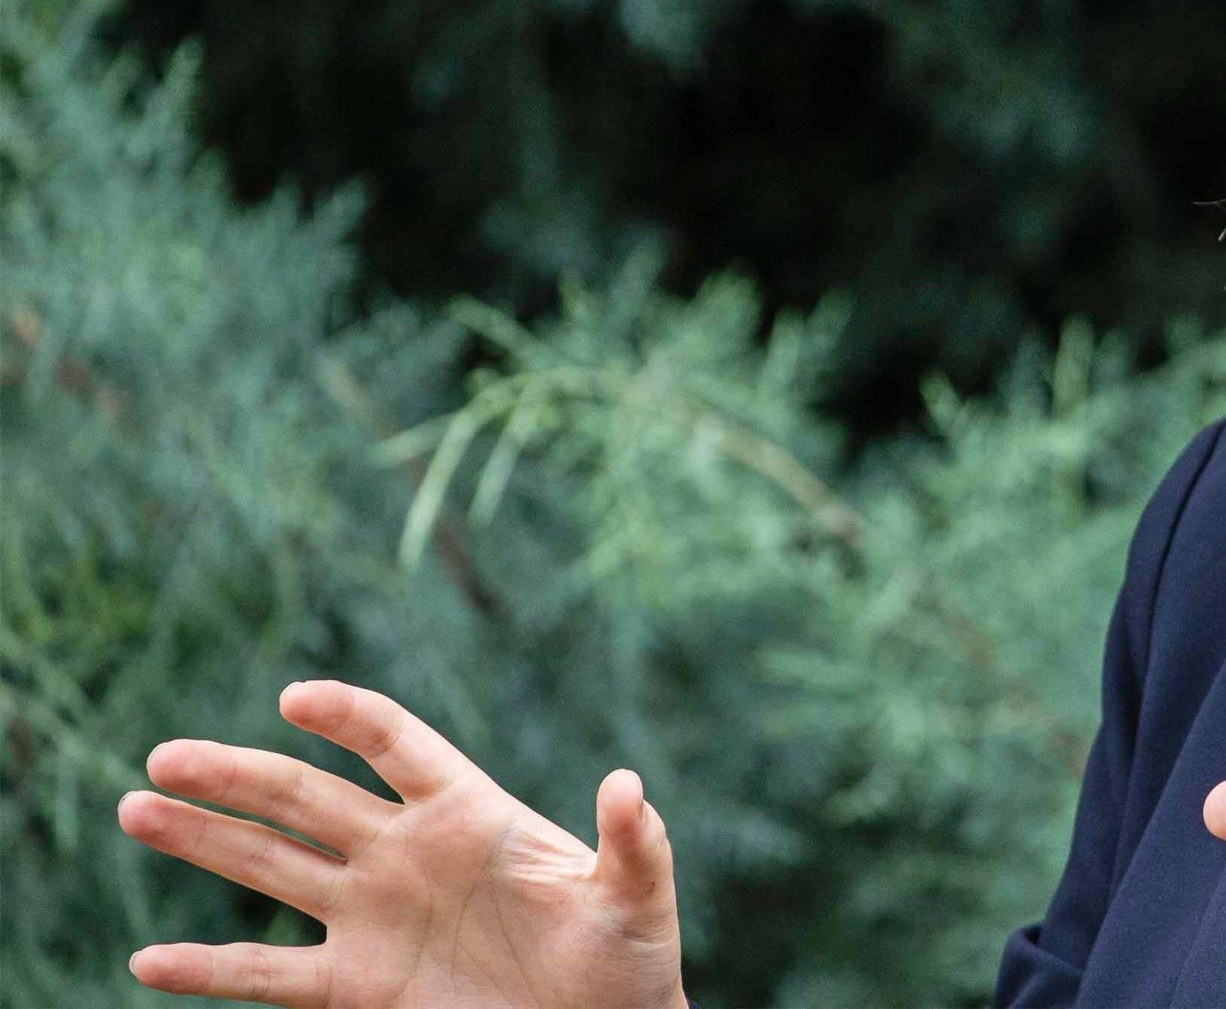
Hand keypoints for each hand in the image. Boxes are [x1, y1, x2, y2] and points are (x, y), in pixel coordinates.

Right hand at [117, 678, 686, 1008]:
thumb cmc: (629, 957)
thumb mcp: (637, 897)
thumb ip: (633, 842)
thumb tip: (628, 785)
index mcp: (471, 813)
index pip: (397, 746)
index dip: (349, 717)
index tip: (295, 698)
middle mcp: (406, 854)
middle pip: (308, 798)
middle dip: (237, 775)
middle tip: (164, 756)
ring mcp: (372, 917)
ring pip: (271, 868)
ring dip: (204, 839)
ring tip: (136, 808)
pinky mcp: (354, 986)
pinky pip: (268, 975)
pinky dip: (209, 968)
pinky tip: (148, 961)